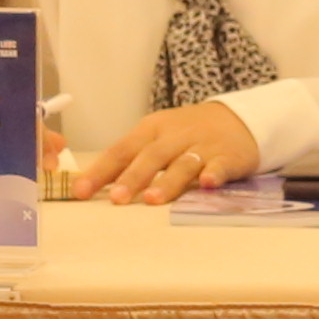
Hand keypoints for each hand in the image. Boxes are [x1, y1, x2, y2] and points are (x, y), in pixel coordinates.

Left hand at [68, 100, 260, 204]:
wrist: (237, 119)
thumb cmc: (186, 134)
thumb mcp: (156, 138)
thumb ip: (130, 160)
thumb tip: (91, 184)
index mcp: (151, 130)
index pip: (122, 150)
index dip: (101, 170)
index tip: (81, 191)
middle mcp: (174, 136)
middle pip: (151, 156)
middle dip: (133, 177)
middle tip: (117, 199)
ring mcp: (202, 146)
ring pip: (183, 163)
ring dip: (168, 181)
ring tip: (152, 199)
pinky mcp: (227, 157)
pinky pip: (220, 166)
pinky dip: (214, 174)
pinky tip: (207, 184)